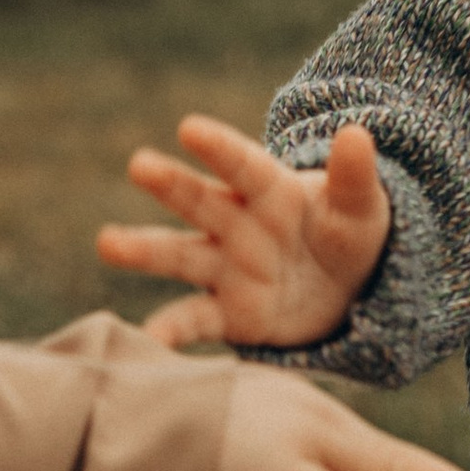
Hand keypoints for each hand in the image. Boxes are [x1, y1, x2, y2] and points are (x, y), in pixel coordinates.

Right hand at [96, 113, 391, 349]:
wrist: (345, 290)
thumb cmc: (347, 234)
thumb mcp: (361, 207)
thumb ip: (354, 177)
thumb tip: (357, 135)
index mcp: (270, 189)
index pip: (243, 165)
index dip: (219, 147)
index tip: (189, 128)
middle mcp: (238, 223)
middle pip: (200, 200)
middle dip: (171, 184)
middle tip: (140, 164)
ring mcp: (227, 268)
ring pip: (180, 255)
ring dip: (144, 249)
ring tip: (108, 243)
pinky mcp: (228, 314)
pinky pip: (194, 320)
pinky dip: (170, 331)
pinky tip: (145, 341)